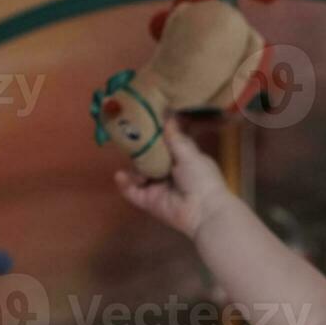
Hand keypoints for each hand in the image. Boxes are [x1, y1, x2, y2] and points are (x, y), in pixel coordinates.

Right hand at [114, 118, 234, 237]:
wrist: (204, 210)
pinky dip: (125, 184)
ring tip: (137, 166)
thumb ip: (175, 136)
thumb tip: (168, 113)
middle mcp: (167, 172)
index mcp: (181, 159)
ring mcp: (157, 187)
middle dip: (138, 149)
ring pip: (138, 173)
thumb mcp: (189, 154)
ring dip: (134, 168)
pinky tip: (121, 176)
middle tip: (127, 138)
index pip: (163, 143)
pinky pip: (132, 192)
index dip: (153, 133)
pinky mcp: (148, 202)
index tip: (140, 119)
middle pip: (147, 157)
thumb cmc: (202, 178)